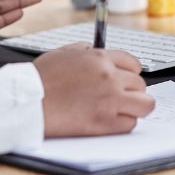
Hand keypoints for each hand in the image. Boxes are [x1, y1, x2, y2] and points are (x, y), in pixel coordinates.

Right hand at [33, 44, 154, 136]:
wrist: (28, 102)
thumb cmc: (39, 79)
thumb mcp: (62, 52)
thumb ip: (84, 50)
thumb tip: (94, 51)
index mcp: (99, 58)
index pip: (134, 63)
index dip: (130, 73)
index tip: (126, 80)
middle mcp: (109, 77)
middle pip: (140, 84)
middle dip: (132, 91)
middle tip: (120, 97)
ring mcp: (110, 100)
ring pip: (145, 104)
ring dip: (136, 107)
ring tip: (124, 110)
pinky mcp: (106, 122)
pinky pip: (131, 124)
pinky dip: (123, 123)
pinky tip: (111, 121)